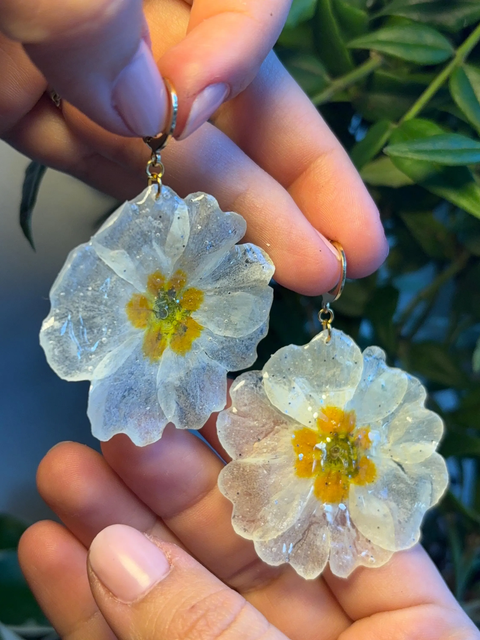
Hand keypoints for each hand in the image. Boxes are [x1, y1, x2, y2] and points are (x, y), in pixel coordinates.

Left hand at [0, 0, 386, 295]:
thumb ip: (94, 10)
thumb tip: (152, 108)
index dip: (247, 47)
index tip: (209, 92)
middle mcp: (132, 16)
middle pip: (240, 98)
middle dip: (300, 177)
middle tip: (356, 249)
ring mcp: (80, 70)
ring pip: (181, 151)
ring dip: (246, 219)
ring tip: (315, 273)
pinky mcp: (34, 114)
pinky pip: (108, 168)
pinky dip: (155, 212)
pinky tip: (214, 259)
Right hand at [19, 425, 477, 639]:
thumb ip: (210, 635)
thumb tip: (120, 552)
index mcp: (400, 625)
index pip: (330, 514)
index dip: (268, 458)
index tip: (207, 407)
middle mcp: (324, 639)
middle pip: (241, 543)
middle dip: (168, 490)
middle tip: (106, 437)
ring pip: (177, 591)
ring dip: (114, 536)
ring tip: (59, 480)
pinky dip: (93, 609)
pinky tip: (55, 556)